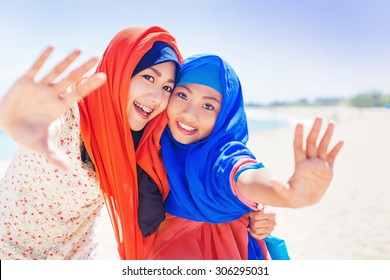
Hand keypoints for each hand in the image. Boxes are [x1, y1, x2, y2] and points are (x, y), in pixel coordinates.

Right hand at [0, 47, 106, 169]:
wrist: (6, 126)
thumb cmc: (26, 135)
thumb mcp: (40, 146)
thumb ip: (54, 156)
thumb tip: (68, 171)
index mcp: (58, 108)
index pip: (77, 94)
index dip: (90, 86)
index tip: (104, 77)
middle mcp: (52, 95)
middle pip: (70, 80)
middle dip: (83, 69)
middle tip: (97, 57)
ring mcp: (39, 87)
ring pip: (56, 71)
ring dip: (67, 61)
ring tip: (79, 50)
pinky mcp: (25, 82)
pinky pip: (35, 68)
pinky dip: (42, 59)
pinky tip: (51, 48)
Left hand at [247, 207, 275, 239]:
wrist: (269, 216)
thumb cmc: (264, 209)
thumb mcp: (263, 205)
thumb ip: (260, 205)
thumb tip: (258, 206)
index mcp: (272, 214)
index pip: (256, 216)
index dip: (251, 214)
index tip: (250, 213)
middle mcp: (273, 223)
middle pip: (255, 224)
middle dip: (251, 220)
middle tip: (251, 218)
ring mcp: (271, 230)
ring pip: (256, 230)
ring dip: (251, 226)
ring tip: (252, 222)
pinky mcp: (268, 235)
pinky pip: (258, 237)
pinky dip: (252, 233)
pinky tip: (250, 229)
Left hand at [273, 117, 343, 206]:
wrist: (303, 200)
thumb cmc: (292, 197)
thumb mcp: (285, 193)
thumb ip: (279, 186)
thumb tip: (271, 180)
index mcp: (300, 164)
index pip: (298, 146)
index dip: (299, 135)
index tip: (299, 123)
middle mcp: (309, 161)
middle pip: (312, 142)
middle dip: (315, 130)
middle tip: (318, 117)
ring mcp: (319, 164)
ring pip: (324, 146)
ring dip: (327, 135)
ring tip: (331, 122)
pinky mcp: (327, 170)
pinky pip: (333, 157)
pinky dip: (337, 149)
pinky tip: (341, 141)